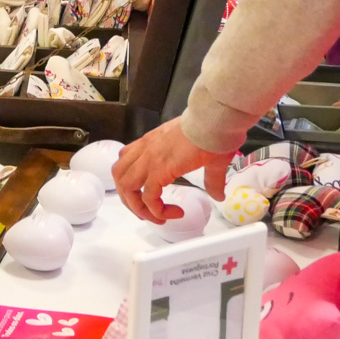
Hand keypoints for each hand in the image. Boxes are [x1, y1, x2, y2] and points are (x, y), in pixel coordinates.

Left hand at [112, 119, 236, 222]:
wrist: (214, 122)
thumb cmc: (212, 132)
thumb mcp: (207, 158)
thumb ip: (210, 179)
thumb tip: (219, 195)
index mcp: (151, 143)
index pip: (126, 160)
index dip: (131, 181)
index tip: (148, 195)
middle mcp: (145, 150)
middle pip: (120, 177)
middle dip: (129, 199)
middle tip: (146, 212)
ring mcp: (149, 160)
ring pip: (126, 188)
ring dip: (138, 207)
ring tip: (157, 216)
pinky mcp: (159, 170)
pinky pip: (148, 197)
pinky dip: (156, 210)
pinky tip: (173, 213)